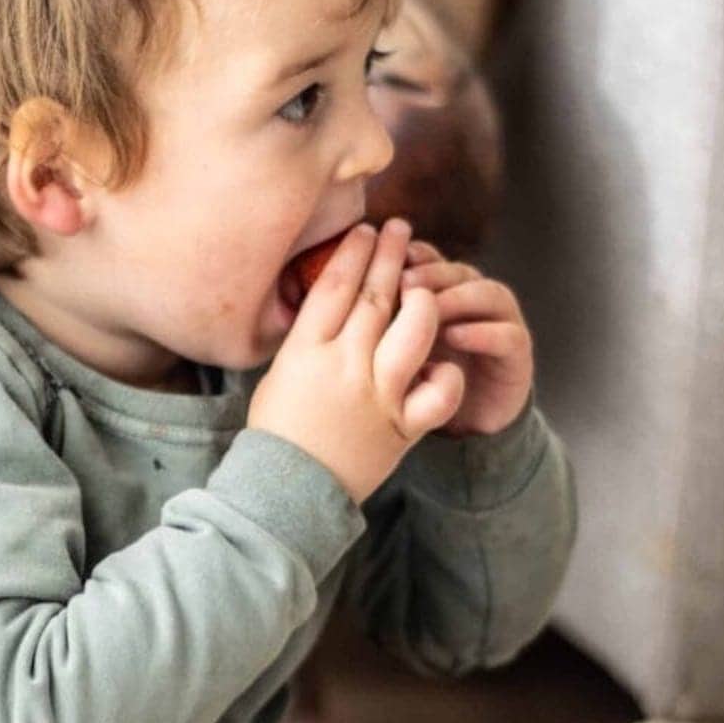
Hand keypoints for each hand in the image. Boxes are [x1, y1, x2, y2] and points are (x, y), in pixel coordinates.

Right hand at [248, 219, 466, 503]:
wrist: (286, 492)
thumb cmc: (278, 432)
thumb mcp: (279, 374)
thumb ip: (308, 337)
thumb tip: (330, 298)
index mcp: (306, 351)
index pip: (335, 285)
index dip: (354, 252)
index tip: (366, 230)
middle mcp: (344, 366)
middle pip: (376, 297)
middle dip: (391, 255)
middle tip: (400, 229)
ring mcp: (377, 395)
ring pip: (415, 330)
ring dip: (423, 300)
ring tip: (425, 284)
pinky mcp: (402, 426)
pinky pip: (439, 391)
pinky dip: (445, 374)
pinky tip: (442, 363)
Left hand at [400, 239, 534, 436]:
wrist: (463, 425)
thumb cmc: (421, 382)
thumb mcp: (396, 348)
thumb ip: (384, 319)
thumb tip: (345, 291)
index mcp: (444, 291)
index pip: (432, 260)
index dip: (413, 256)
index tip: (389, 260)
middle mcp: (475, 300)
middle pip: (459, 271)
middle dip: (432, 273)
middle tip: (405, 280)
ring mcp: (501, 323)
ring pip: (488, 293)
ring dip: (458, 297)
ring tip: (429, 308)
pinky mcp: (517, 354)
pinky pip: (507, 335)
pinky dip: (483, 332)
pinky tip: (456, 336)